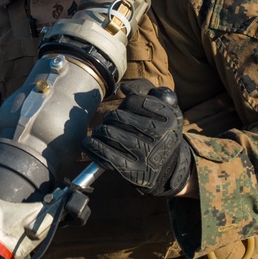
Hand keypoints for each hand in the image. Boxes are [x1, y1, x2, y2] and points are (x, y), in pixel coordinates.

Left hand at [81, 79, 190, 197]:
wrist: (168, 166)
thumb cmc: (160, 130)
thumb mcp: (163, 106)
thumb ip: (145, 89)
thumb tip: (124, 87)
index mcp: (168, 117)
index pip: (133, 101)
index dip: (126, 103)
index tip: (126, 108)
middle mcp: (159, 136)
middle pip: (118, 116)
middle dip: (110, 117)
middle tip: (110, 121)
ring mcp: (146, 155)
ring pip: (109, 133)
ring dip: (100, 130)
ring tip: (101, 131)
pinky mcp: (133, 171)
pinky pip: (106, 155)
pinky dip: (93, 146)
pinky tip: (89, 142)